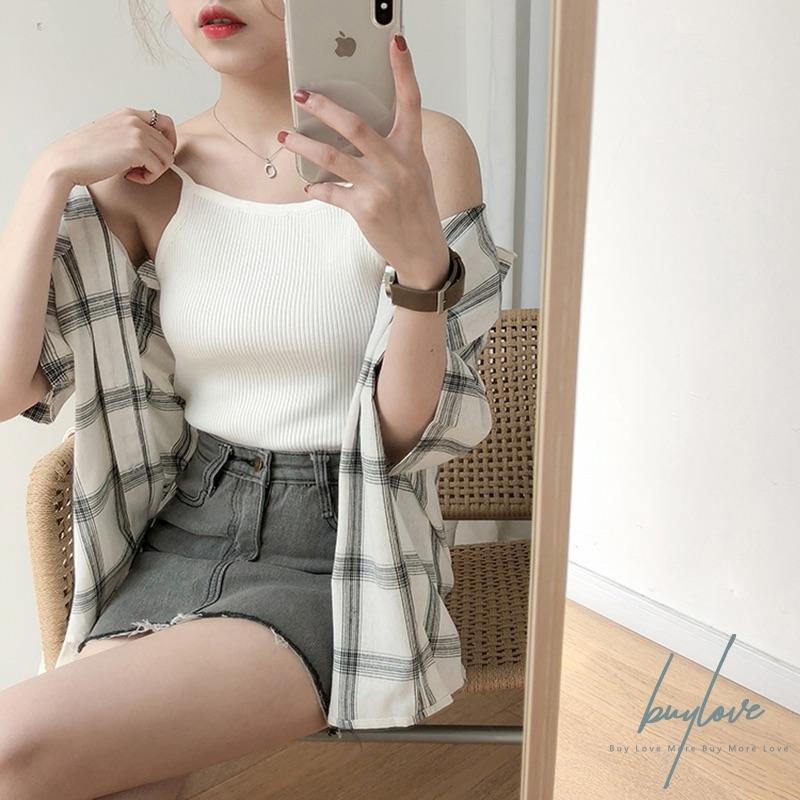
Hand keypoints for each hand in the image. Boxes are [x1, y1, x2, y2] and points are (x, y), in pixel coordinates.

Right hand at [43, 107, 177, 187]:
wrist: (65, 161)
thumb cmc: (83, 153)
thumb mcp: (110, 134)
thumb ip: (130, 135)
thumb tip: (152, 148)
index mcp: (128, 114)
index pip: (166, 122)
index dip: (169, 141)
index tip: (158, 156)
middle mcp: (134, 120)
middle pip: (169, 144)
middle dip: (158, 161)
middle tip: (140, 170)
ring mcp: (137, 133)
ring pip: (167, 158)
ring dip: (154, 171)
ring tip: (134, 174)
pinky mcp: (137, 150)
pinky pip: (159, 169)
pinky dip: (148, 178)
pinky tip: (130, 177)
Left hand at [279, 34, 450, 288]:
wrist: (423, 251)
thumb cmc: (417, 209)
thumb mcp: (414, 173)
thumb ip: (393, 149)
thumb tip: (355, 130)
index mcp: (413, 150)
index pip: (411, 102)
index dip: (404, 70)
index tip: (396, 41)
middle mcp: (398, 165)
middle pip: (355, 125)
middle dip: (324, 107)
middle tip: (302, 95)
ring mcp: (380, 187)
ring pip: (332, 156)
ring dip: (303, 144)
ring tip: (285, 135)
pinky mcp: (364, 209)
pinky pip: (331, 191)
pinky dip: (316, 187)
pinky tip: (308, 184)